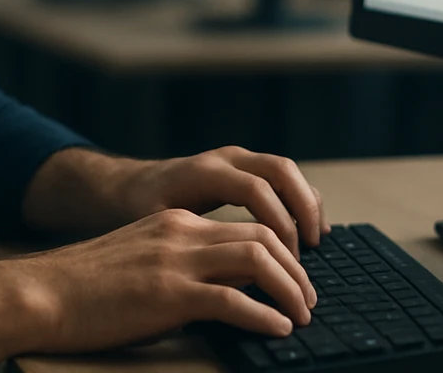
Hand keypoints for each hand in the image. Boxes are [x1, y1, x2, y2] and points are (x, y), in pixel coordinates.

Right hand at [13, 207, 316, 352]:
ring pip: (257, 261)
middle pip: (261, 237)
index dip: (281, 251)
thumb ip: (177, 264)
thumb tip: (217, 292)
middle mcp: (181, 232)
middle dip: (296, 269)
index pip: (246, 226)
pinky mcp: (167, 294)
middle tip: (310, 299)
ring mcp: (175, 261)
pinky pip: (232, 301)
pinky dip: (263, 316)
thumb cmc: (84, 289)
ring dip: (290, 290)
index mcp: (176, 223)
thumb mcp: (139, 259)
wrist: (40, 293)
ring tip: (303, 315)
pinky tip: (277, 330)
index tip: (296, 278)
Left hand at [114, 146, 330, 254]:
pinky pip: (282, 176)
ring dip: (306, 204)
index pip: (256, 190)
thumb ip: (189, 246)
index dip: (278, 225)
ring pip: (286, 170)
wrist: (125, 187)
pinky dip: (300, 199)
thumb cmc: (136, 214)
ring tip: (317, 244)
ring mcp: (236, 159)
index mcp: (204, 172)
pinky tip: (309, 230)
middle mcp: (224, 158)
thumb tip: (223, 284)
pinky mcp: (243, 168)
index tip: (287, 264)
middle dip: (302, 210)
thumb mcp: (155, 229)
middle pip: (281, 170)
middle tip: (311, 253)